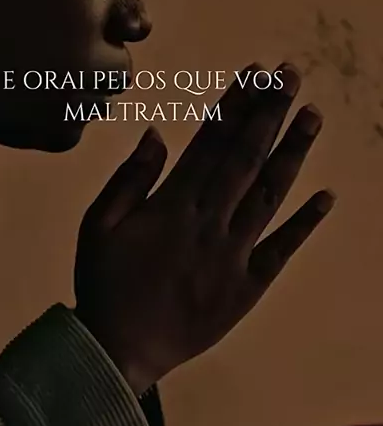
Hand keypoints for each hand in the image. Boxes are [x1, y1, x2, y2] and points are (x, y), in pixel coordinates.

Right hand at [74, 62, 335, 395]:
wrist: (118, 352)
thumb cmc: (104, 285)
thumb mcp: (99, 226)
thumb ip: (130, 179)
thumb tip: (156, 134)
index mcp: (173, 205)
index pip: (211, 142)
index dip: (235, 104)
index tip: (254, 73)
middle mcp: (209, 223)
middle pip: (246, 157)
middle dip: (270, 112)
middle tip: (291, 74)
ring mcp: (233, 255)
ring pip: (269, 195)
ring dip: (293, 153)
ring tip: (313, 115)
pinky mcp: (248, 288)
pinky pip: (281, 251)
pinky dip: (305, 224)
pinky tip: (327, 196)